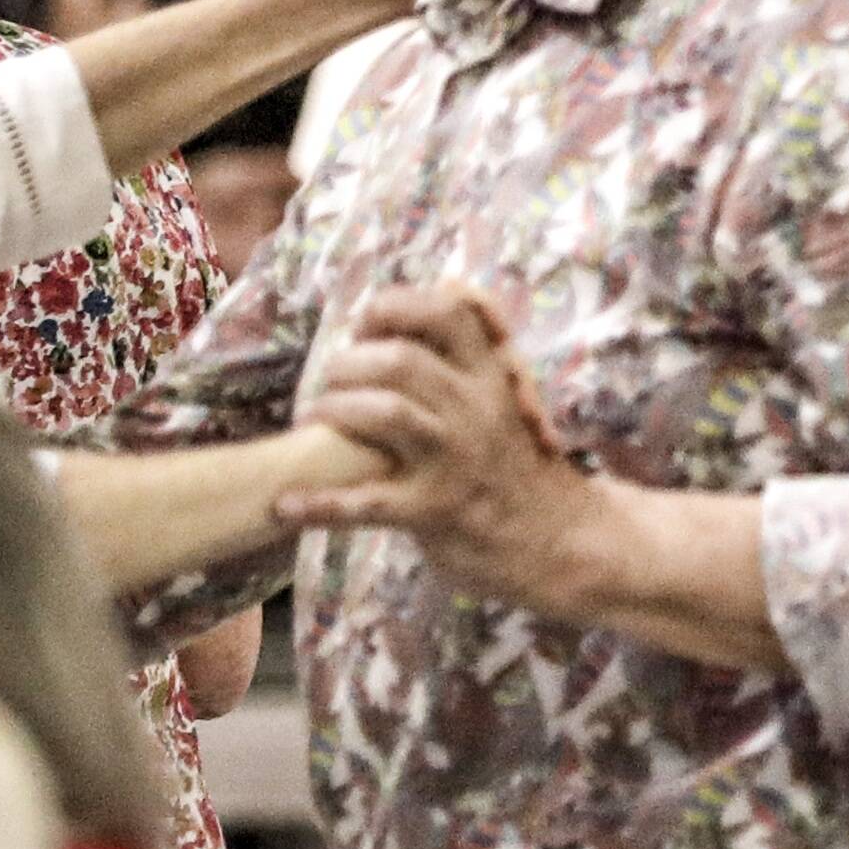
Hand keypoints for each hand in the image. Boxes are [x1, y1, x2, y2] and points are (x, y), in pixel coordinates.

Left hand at [284, 283, 590, 601]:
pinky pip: (367, 504)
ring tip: (315, 419)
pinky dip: (318, 504)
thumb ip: (464, 364)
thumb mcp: (505, 401)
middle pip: (401, 359)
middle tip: (332, 382)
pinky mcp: (437, 512)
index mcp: (492, 375)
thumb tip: (406, 320)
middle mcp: (478, 408)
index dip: (395, 307)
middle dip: (349, 363)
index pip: (449, 309)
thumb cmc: (519, 468)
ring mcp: (457, 460)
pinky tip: (286, 506)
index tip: (369, 326)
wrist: (562, 542)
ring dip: (336, 410)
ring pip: (387, 413)